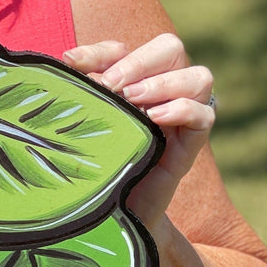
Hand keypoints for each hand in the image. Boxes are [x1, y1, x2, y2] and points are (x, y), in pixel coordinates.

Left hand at [62, 34, 214, 234]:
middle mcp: (162, 93)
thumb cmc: (95, 168)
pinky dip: (184, 109)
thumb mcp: (82, 129)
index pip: (122, 49)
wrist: (113, 218)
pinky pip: (205, 115)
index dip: (98, 51)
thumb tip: (61, 69)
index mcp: (132, 83)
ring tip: (133, 99)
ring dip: (163, 82)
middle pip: (170, 48)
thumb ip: (78, 99)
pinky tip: (155, 118)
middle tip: (112, 84)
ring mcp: (181, 118)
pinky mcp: (191, 146)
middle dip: (140, 60)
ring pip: (198, 76)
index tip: (70, 62)